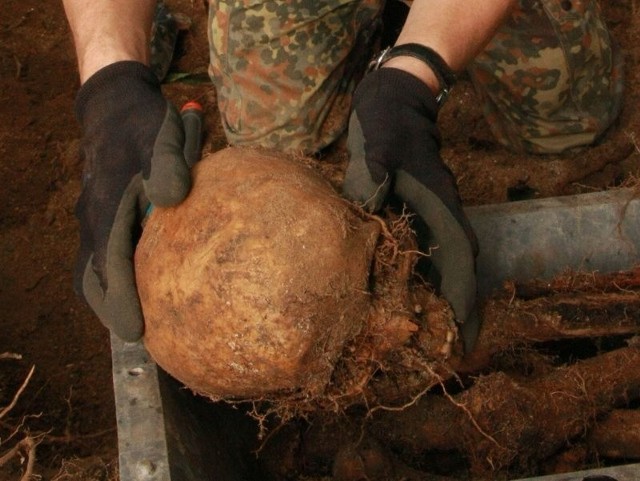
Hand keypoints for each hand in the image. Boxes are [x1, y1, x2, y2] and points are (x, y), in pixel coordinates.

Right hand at [74, 61, 190, 340]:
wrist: (114, 104)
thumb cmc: (143, 123)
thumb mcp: (162, 136)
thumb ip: (169, 166)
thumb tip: (174, 199)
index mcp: (106, 207)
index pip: (108, 266)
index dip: (120, 300)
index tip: (134, 332)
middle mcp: (93, 219)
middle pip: (93, 278)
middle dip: (112, 308)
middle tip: (139, 334)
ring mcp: (93, 218)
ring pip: (94, 270)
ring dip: (112, 294)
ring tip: (142, 317)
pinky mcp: (102, 215)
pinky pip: (102, 254)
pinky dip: (116, 274)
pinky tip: (147, 278)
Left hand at [343, 67, 479, 350]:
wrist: (396, 97)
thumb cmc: (388, 121)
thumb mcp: (380, 143)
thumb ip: (376, 174)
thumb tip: (370, 205)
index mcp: (436, 203)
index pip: (457, 258)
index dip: (462, 296)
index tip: (466, 333)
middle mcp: (438, 214)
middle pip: (455, 268)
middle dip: (457, 308)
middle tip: (454, 349)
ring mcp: (429, 212)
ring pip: (442, 262)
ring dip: (443, 296)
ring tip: (438, 334)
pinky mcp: (414, 210)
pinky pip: (424, 250)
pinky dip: (425, 276)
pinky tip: (411, 296)